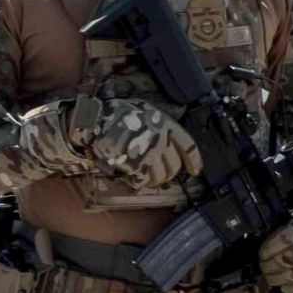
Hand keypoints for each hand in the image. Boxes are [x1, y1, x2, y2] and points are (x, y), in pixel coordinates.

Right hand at [78, 98, 201, 188]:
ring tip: (146, 178)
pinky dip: (139, 182)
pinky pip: (143, 181)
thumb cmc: (118, 113)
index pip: (188, 146)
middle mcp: (162, 141)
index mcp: (167, 125)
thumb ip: (157, 124)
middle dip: (169, 174)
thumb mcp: (145, 110)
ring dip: (154, 180)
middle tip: (161, 175)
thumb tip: (164, 137)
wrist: (97, 120)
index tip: (195, 170)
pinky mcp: (135, 166)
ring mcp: (149, 154)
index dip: (194, 161)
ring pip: (160, 177)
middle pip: (174, 167)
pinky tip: (133, 178)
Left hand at [260, 203, 292, 292]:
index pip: (289, 237)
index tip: (262, 254)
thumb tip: (259, 247)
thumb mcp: (291, 220)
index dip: (272, 248)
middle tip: (263, 268)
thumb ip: (278, 232)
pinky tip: (284, 288)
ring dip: (282, 278)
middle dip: (274, 265)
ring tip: (270, 278)